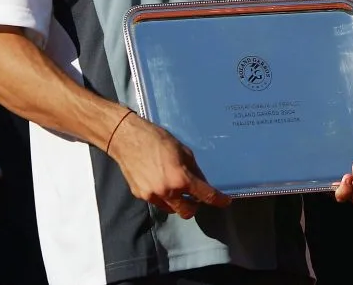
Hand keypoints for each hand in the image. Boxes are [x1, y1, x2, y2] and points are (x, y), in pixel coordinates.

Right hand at [107, 111, 230, 217]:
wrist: (127, 139)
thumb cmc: (157, 139)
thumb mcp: (183, 151)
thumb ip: (194, 170)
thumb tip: (202, 182)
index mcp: (181, 179)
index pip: (205, 195)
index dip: (218, 200)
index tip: (225, 202)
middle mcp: (167, 192)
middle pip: (187, 212)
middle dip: (195, 205)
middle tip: (196, 195)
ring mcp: (152, 197)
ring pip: (172, 209)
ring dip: (178, 202)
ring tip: (176, 187)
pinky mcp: (140, 196)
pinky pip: (158, 202)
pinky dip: (164, 197)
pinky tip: (160, 181)